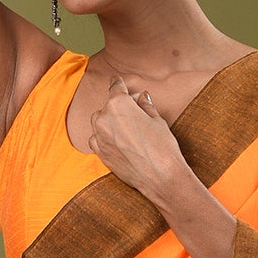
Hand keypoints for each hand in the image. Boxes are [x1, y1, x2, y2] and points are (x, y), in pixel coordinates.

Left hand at [88, 75, 188, 204]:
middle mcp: (104, 118)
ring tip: (125, 129)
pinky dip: (102, 137)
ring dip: (108, 122)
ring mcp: (99, 137)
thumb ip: (145, 106)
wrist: (160, 176)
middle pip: (107, 106)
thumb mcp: (157, 120)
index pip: (115, 87)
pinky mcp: (100, 153)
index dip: (118, 83)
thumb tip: (142, 97)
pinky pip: (95, 139)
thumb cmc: (162, 146)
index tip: (116, 80)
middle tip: (132, 113)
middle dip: (118, 107)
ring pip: (98, 122)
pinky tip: (115, 140)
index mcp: (119, 104)